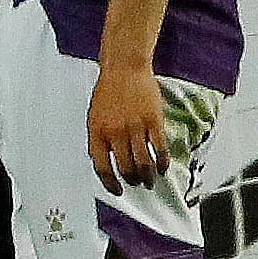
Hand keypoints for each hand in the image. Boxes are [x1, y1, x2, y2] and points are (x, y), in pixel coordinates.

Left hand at [85, 58, 168, 191]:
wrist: (124, 69)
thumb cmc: (109, 91)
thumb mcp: (95, 117)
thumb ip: (100, 140)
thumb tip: (108, 163)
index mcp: (97, 132)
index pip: (102, 167)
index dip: (110, 183)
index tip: (117, 189)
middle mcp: (115, 132)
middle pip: (125, 168)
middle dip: (133, 180)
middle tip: (138, 184)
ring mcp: (135, 127)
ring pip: (144, 162)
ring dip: (148, 176)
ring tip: (150, 180)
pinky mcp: (153, 121)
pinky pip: (160, 149)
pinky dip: (162, 162)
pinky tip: (163, 167)